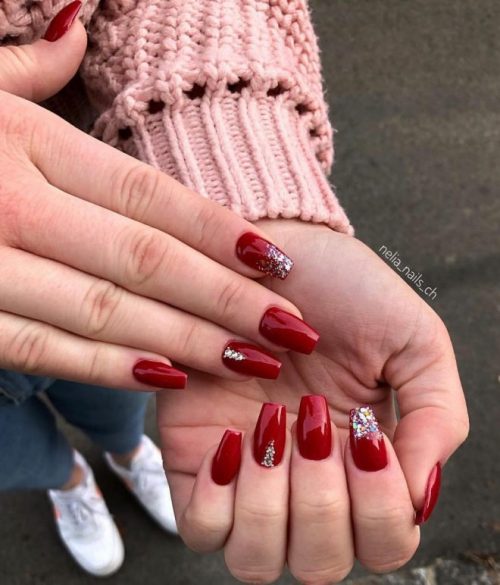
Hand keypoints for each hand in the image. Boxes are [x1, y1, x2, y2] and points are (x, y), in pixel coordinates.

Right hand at [0, 19, 313, 389]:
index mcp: (24, 139)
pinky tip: (169, 378)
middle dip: (226, 299)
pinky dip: (109, 368)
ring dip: (186, 342)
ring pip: (105, 311)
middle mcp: (9, 199)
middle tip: (290, 329)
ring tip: (249, 359)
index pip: (151, 194)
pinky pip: (43, 348)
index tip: (280, 265)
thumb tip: (80, 17)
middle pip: (146, 259)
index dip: (221, 233)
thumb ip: (29, 64)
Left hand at [158, 219, 468, 582]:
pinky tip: (232, 437)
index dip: (380, 508)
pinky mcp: (195, 460)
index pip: (384, 544)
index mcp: (364, 464)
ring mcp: (248, 477)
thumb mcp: (413, 342)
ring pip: (256, 560)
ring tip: (273, 422)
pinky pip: (199, 528)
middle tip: (314, 417)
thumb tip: (419, 495)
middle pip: (319, 564)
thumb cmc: (344, 290)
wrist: (270, 250)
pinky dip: (218, 500)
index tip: (362, 428)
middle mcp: (306, 482)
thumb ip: (435, 418)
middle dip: (323, 500)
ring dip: (271, 501)